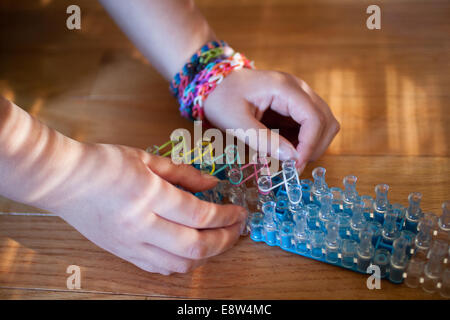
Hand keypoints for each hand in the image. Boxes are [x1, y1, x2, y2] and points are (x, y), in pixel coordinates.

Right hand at [47, 143, 246, 274]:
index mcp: (149, 196)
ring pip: (179, 264)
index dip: (226, 216)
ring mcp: (130, 244)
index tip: (239, 211)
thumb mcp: (147, 159)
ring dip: (207, 255)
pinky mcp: (122, 253)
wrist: (62, 180)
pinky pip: (159, 268)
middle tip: (237, 228)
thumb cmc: (103, 163)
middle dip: (225, 240)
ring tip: (219, 239)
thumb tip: (212, 184)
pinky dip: (182, 263)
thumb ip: (183, 173)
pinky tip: (191, 251)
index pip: (200, 215)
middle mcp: (141, 225)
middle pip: (195, 246)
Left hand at [203, 69, 339, 171]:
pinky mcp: (294, 104)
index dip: (310, 146)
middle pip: (326, 121)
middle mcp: (298, 88)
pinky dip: (304, 141)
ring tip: (287, 158)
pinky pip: (311, 125)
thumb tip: (292, 158)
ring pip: (323, 123)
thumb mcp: (235, 122)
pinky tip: (285, 149)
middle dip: (314, 147)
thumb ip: (263, 140)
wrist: (213, 81)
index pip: (314, 118)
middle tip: (292, 166)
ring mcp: (298, 95)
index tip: (295, 166)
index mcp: (285, 88)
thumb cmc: (220, 98)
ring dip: (311, 145)